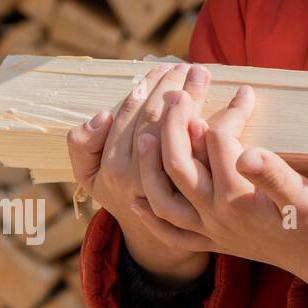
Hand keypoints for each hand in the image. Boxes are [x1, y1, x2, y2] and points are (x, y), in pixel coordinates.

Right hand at [67, 63, 211, 285]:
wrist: (157, 240)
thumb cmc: (123, 195)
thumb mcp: (89, 177)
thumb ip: (81, 146)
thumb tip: (101, 115)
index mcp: (113, 168)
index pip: (129, 115)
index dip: (145, 87)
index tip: (158, 68)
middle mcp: (140, 179)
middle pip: (156, 118)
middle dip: (171, 85)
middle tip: (185, 67)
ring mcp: (171, 188)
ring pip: (182, 132)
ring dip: (193, 97)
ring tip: (201, 76)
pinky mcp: (200, 195)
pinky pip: (206, 153)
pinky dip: (215, 125)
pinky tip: (226, 105)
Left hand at [132, 82, 307, 294]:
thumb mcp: (303, 194)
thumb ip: (273, 174)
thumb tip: (247, 153)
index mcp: (239, 198)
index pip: (220, 142)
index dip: (230, 111)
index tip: (244, 91)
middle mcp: (216, 216)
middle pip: (179, 166)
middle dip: (174, 125)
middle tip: (177, 95)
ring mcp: (209, 231)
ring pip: (164, 199)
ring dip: (150, 168)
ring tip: (144, 136)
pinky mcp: (210, 243)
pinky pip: (171, 234)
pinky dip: (152, 218)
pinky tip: (137, 200)